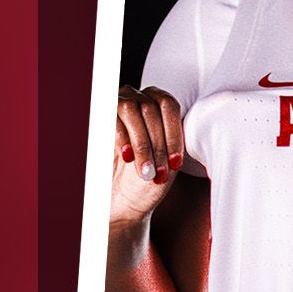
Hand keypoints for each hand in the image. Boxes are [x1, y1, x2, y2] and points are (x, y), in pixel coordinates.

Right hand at [111, 85, 184, 229]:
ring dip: (141, 144)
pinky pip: (112, 119)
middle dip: (157, 145)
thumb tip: (191, 128)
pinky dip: (121, 139)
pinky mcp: (101, 115)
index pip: (170, 107)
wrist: (124, 194)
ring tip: (144, 170)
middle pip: (152, 111)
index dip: (173, 135)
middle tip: (159, 172)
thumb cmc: (151, 174)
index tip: (175, 163)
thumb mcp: (169, 159)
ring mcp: (119, 102)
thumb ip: (175, 140)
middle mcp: (141, 97)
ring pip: (132, 111)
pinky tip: (126, 157)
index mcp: (162, 103)